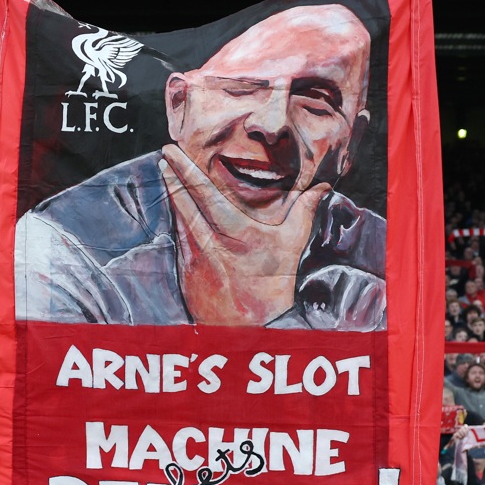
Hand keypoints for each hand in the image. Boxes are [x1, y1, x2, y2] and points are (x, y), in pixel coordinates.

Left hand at [159, 144, 329, 325]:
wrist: (250, 332)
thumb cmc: (272, 289)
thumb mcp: (291, 247)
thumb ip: (304, 212)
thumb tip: (320, 186)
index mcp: (233, 233)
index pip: (204, 194)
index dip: (186, 170)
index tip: (171, 152)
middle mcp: (208, 243)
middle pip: (182, 202)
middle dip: (172, 177)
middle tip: (164, 155)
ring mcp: (193, 259)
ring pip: (178, 220)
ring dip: (172, 197)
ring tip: (166, 175)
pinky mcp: (186, 274)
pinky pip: (178, 240)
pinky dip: (176, 222)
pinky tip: (174, 212)